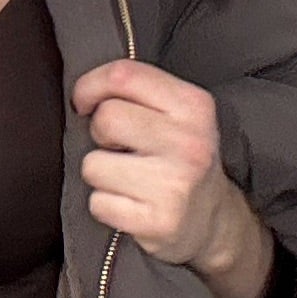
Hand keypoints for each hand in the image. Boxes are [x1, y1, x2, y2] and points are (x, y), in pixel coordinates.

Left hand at [71, 57, 276, 297]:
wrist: (213, 221)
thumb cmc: (179, 159)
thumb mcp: (177, 113)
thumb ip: (138, 92)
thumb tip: (83, 93)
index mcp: (194, 105)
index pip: (123, 75)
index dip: (89, 86)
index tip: (85, 102)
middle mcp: (190, 143)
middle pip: (105, 119)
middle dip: (99, 134)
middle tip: (119, 148)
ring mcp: (175, 184)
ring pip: (93, 165)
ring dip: (100, 174)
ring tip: (128, 179)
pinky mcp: (160, 222)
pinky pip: (98, 204)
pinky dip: (106, 206)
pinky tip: (131, 205)